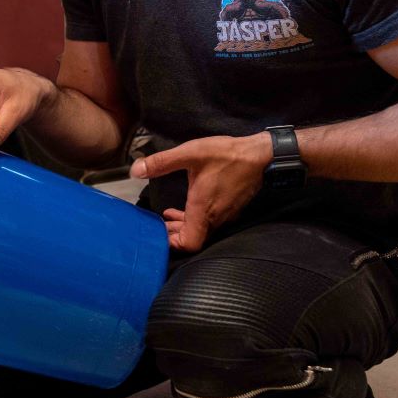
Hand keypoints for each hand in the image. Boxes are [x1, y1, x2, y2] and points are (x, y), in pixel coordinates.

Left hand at [130, 133, 271, 250]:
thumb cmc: (227, 155)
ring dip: (185, 225)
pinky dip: (197, 218)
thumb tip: (136, 170)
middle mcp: (216, 218)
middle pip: (194, 238)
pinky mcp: (232, 208)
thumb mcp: (191, 153)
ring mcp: (226, 214)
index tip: (160, 233)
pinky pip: (211, 222)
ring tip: (169, 217)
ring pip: (202, 230)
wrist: (261, 155)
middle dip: (174, 234)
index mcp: (203, 210)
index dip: (173, 244)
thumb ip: (162, 162)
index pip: (189, 244)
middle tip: (159, 225)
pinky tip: (190, 205)